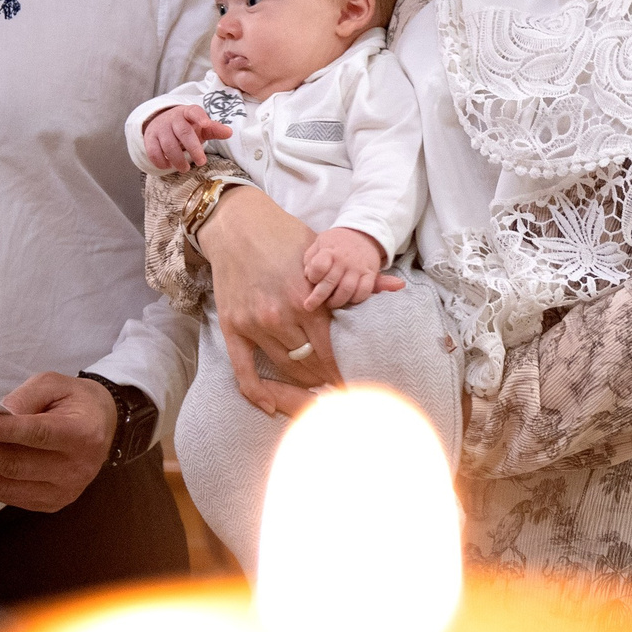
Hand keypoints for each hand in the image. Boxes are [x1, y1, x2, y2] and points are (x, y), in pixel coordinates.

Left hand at [0, 372, 115, 511]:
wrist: (102, 426)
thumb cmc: (74, 401)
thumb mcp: (54, 384)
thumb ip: (25, 397)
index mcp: (82, 434)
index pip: (39, 434)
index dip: (5, 431)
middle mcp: (76, 467)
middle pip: (16, 464)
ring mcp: (64, 490)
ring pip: (7, 485)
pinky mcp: (51, 503)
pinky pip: (9, 496)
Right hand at [143, 103, 230, 171]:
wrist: (162, 122)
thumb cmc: (187, 126)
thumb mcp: (201, 126)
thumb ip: (214, 129)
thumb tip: (230, 132)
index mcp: (188, 113)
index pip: (194, 112)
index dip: (200, 117)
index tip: (206, 124)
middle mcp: (173, 119)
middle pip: (183, 132)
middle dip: (193, 148)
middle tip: (201, 162)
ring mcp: (160, 128)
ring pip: (168, 144)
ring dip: (178, 159)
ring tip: (186, 168)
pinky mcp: (150, 139)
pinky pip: (153, 152)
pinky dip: (161, 162)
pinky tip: (169, 166)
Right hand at [200, 186, 400, 417]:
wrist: (237, 224)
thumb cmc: (285, 236)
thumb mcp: (325, 253)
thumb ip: (361, 279)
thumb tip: (399, 287)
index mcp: (307, 302)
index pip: (329, 353)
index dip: (340, 374)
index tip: (350, 386)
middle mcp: (280, 317)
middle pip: (308, 366)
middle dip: (323, 380)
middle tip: (334, 389)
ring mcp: (254, 325)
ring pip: (284, 369)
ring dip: (300, 384)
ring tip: (314, 392)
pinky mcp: (232, 328)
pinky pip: (243, 372)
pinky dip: (257, 394)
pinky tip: (271, 408)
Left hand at [301, 227, 388, 309]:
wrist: (362, 233)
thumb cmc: (336, 242)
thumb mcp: (319, 243)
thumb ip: (311, 258)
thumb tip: (308, 275)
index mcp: (329, 251)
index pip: (319, 266)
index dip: (313, 276)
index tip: (312, 280)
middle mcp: (344, 260)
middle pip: (330, 282)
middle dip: (317, 298)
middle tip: (310, 306)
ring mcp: (358, 268)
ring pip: (347, 290)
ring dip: (336, 301)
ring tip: (329, 303)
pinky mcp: (370, 273)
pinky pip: (364, 291)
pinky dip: (356, 299)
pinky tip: (348, 300)